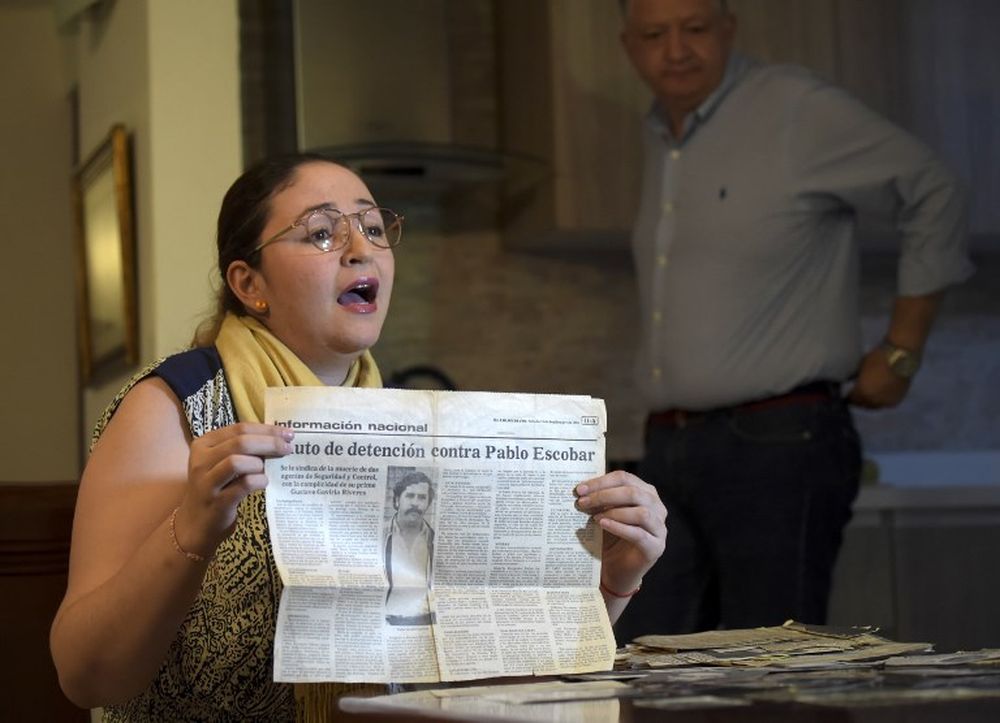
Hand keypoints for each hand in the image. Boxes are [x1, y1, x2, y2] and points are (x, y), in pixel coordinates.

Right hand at [174, 423, 293, 556]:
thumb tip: (278, 437)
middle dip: (269, 442)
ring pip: (237, 461)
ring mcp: (207, 482)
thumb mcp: (221, 463)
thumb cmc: (215, 488)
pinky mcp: (217, 501)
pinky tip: (264, 482)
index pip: (239, 428)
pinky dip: (258, 481)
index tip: (288, 433)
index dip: (266, 429)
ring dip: (259, 463)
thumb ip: (242, 449)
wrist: (195, 523)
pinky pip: (243, 485)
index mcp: (204, 444)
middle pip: (241, 442)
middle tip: (288, 448)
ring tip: (268, 469)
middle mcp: (201, 460)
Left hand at [575, 470, 666, 593]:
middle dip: (604, 495)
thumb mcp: (604, 514)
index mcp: (645, 493)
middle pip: (633, 492)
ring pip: (641, 512)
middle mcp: (657, 507)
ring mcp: (659, 528)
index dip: (601, 481)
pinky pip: (639, 534)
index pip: (624, 478)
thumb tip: (581, 487)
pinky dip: (619, 527)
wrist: (615, 570)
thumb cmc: (609, 539)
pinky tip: (603, 525)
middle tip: (582, 502)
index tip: (579, 489)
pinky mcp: (656, 547)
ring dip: (614, 511)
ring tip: (594, 517)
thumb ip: (599, 499)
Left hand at [847, 346, 911, 408]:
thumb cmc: (879, 358)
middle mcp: (873, 401)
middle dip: (859, 400)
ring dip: (870, 402)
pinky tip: (879, 395)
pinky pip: (885, 404)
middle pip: (862, 404)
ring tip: (868, 395)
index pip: (851, 399)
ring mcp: (886, 402)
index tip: (847, 394)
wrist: (902, 358)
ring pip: (874, 406)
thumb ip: (857, 378)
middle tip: (856, 395)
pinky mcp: (897, 400)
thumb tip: (854, 381)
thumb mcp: (862, 367)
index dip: (848, 396)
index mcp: (862, 392)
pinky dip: (881, 400)